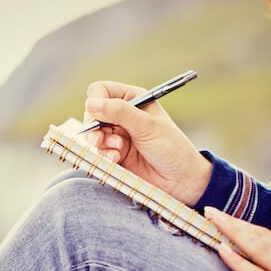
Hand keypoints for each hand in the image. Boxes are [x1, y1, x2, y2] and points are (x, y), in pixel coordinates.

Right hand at [84, 81, 211, 205]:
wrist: (180, 180)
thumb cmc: (171, 148)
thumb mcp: (146, 126)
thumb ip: (119, 112)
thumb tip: (90, 103)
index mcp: (133, 99)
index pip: (101, 91)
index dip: (96, 101)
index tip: (98, 115)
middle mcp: (123, 115)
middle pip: (92, 113)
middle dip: (95, 127)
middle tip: (102, 138)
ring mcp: (118, 135)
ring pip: (92, 134)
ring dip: (101, 143)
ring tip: (117, 150)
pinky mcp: (115, 154)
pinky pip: (99, 151)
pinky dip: (104, 156)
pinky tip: (116, 160)